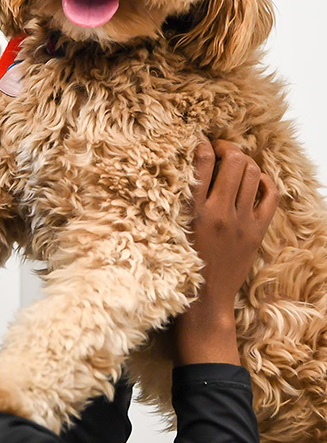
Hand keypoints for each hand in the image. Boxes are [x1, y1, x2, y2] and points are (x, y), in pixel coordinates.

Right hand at [173, 138, 279, 365]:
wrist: (205, 302)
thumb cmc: (182, 264)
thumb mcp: (173, 229)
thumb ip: (180, 199)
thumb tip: (186, 166)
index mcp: (195, 212)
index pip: (202, 162)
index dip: (202, 144)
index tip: (198, 140)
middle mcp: (221, 213)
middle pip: (235, 161)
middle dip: (228, 148)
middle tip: (219, 149)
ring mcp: (243, 222)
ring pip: (253, 173)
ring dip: (244, 161)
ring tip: (234, 162)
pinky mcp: (257, 232)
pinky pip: (270, 195)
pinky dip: (264, 181)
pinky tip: (253, 180)